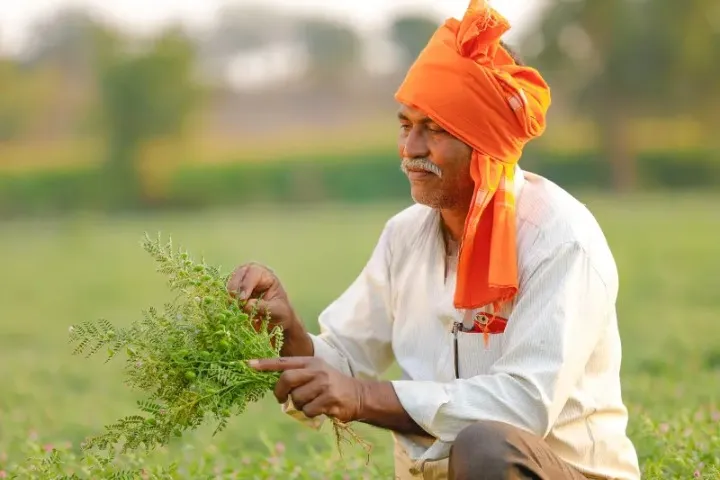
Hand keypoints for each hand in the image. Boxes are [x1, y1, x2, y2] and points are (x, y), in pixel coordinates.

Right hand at [227, 262, 311, 356]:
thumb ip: (263, 307)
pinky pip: (225, 290)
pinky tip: (227, 307)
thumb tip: (246, 305)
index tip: (243, 299)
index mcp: (266, 275)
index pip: (254, 272)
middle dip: (235, 286)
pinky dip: (224, 298)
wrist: (275, 321)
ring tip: (230, 305)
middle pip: (240, 272)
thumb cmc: (279, 313)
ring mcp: (241, 281)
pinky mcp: (233, 291)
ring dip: (229, 292)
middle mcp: (252, 274)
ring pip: (230, 280)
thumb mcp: (277, 311)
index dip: (247, 284)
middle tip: (232, 301)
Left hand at [249, 357, 364, 422]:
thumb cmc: (331, 386)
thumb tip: (274, 384)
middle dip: (279, 391)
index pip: (283, 361)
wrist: (359, 396)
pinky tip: (320, 409)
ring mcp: (323, 384)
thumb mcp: (316, 373)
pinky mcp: (329, 399)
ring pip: (296, 398)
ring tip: (311, 402)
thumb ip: (298, 375)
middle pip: (286, 378)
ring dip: (299, 405)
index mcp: (310, 362)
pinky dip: (309, 413)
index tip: (248, 365)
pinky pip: (307, 410)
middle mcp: (316, 370)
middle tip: (281, 399)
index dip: (265, 364)